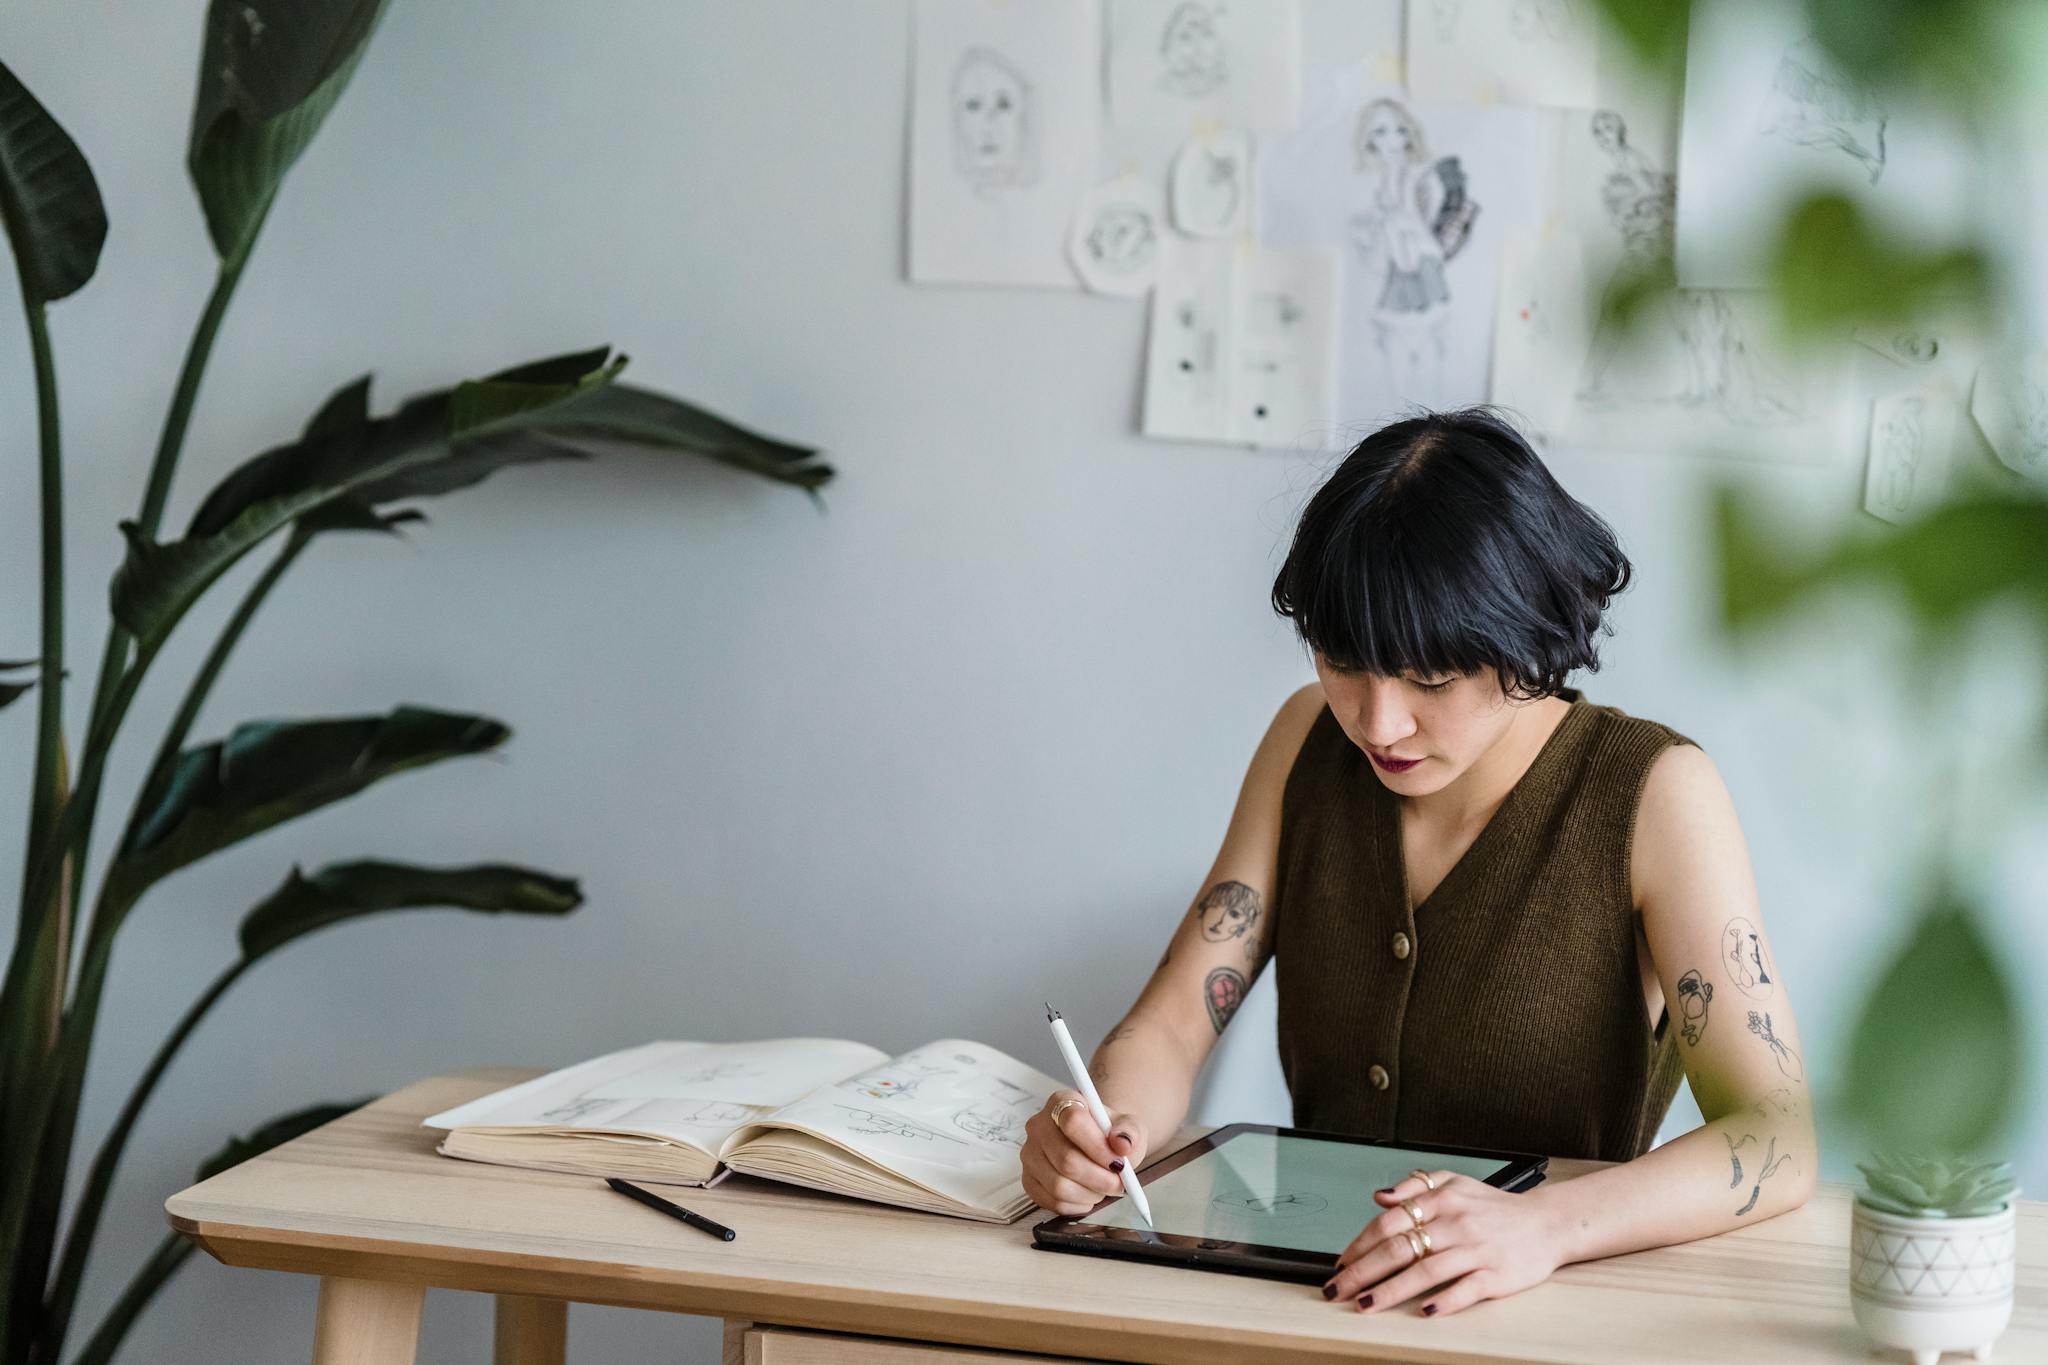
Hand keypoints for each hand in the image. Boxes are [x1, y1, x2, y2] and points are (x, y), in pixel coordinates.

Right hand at [1020, 1089, 1149, 1215]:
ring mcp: (1030, 1154)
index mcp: (1062, 1102)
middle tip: (1118, 1184)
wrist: (1097, 1145)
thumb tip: (1122, 1143)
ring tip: (1103, 1188)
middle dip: (1099, 1178)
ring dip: (1089, 1193)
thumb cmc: (1109, 1134)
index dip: (1097, 1147)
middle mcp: (1038, 1125)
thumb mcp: (1128, 1126)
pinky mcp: (1029, 1180)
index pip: (1072, 1121)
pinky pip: (1052, 1201)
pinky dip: (1077, 1205)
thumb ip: (1129, 1131)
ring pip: (1058, 1185)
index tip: (1118, 1163)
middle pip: (1065, 1159)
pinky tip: (1089, 1195)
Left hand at [1321, 1170, 1564, 1316]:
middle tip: (1337, 1289)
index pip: (1390, 1222)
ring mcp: (1476, 1250)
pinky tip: (1423, 1312)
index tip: (1340, 1263)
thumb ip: (1415, 1185)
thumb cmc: (1494, 1208)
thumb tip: (1379, 1195)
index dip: (1360, 1244)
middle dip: (1362, 1271)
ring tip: (1365, 1304)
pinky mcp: (1497, 1275)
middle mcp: (1455, 1223)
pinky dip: (1443, 1301)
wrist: (1546, 1223)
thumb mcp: (1454, 1183)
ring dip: (1391, 1291)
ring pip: (1425, 1271)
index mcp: (1441, 1200)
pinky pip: (1466, 1290)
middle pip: (1399, 1248)